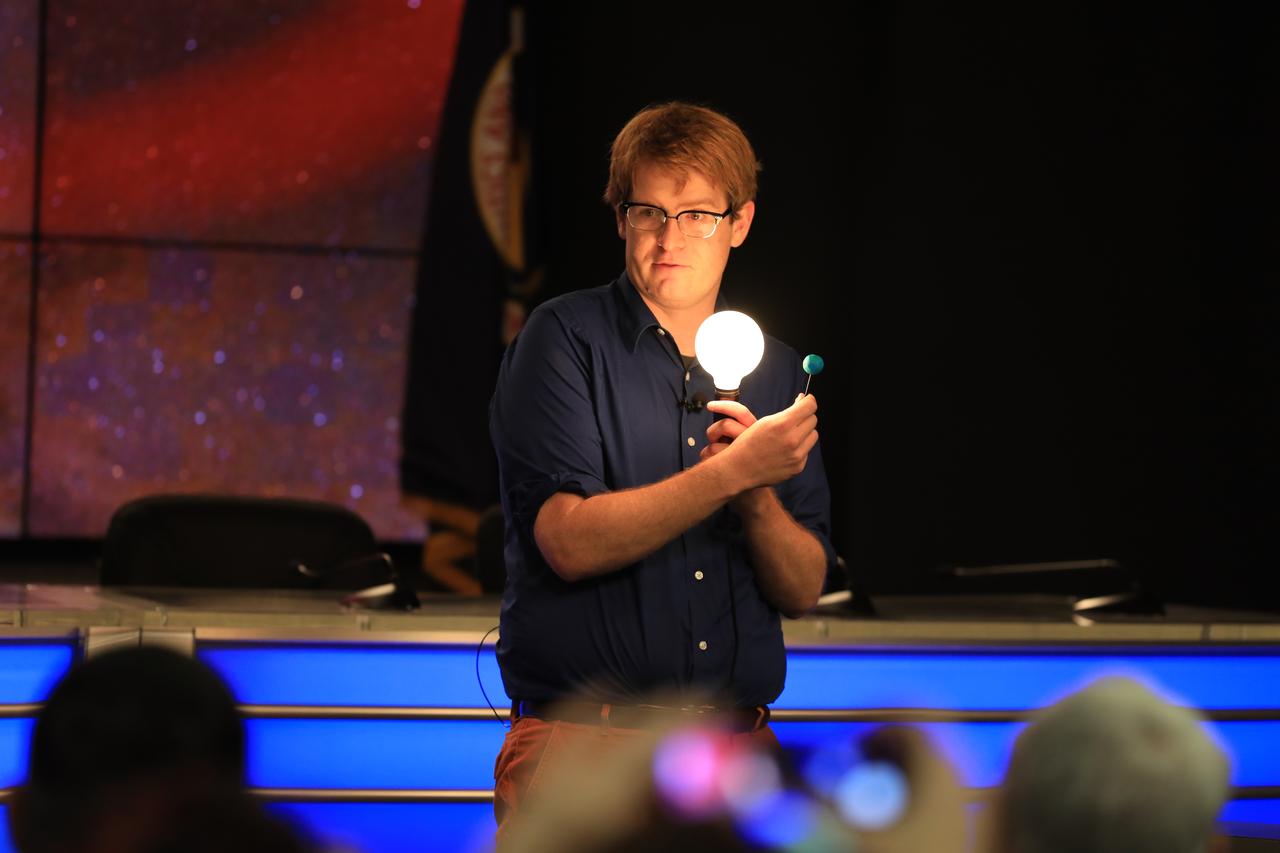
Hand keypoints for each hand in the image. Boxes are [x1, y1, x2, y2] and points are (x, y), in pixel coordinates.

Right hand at [701, 394, 818, 490]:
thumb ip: (787, 412)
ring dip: (805, 432)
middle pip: (813, 419)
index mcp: (782, 425)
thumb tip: (803, 401)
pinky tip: (785, 450)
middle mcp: (792, 440)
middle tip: (795, 419)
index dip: (809, 401)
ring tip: (790, 435)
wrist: (739, 469)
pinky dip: (800, 448)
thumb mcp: (765, 422)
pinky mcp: (798, 466)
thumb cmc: (748, 443)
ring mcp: (796, 455)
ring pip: (813, 435)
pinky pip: (806, 451)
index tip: (806, 401)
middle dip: (805, 416)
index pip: (809, 406)